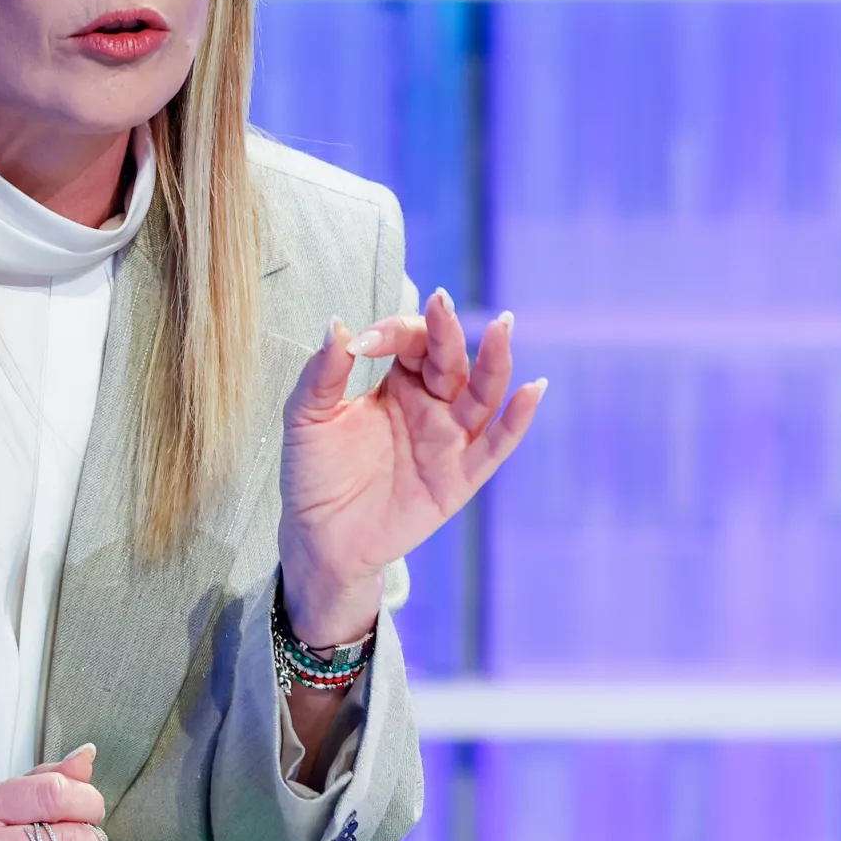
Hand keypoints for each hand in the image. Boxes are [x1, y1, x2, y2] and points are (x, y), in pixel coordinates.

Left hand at [277, 289, 544, 646]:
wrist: (320, 538)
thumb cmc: (315, 474)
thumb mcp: (307, 418)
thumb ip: (322, 373)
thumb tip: (336, 325)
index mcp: (397, 384)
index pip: (411, 341)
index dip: (393, 332)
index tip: (360, 343)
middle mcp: (430, 405)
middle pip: (450, 358)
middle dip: (446, 330)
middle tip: (441, 302)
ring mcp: (449, 440)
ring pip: (482, 393)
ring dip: (494, 361)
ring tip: (502, 327)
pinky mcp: (460, 478)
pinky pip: (496, 446)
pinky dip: (518, 419)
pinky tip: (533, 390)